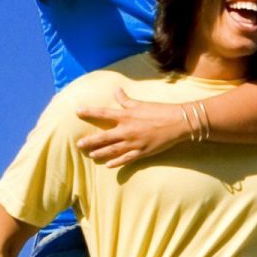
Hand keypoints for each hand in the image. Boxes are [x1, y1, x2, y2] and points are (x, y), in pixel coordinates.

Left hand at [76, 89, 190, 167]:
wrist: (178, 122)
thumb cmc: (160, 110)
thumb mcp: (141, 103)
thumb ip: (126, 99)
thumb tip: (116, 90)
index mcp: (126, 116)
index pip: (103, 113)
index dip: (89, 112)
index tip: (77, 111)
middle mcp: (127, 130)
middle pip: (104, 137)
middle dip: (90, 141)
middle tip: (79, 144)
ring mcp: (134, 143)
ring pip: (113, 150)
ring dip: (101, 153)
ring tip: (91, 155)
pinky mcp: (143, 152)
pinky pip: (127, 159)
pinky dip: (117, 162)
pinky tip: (109, 165)